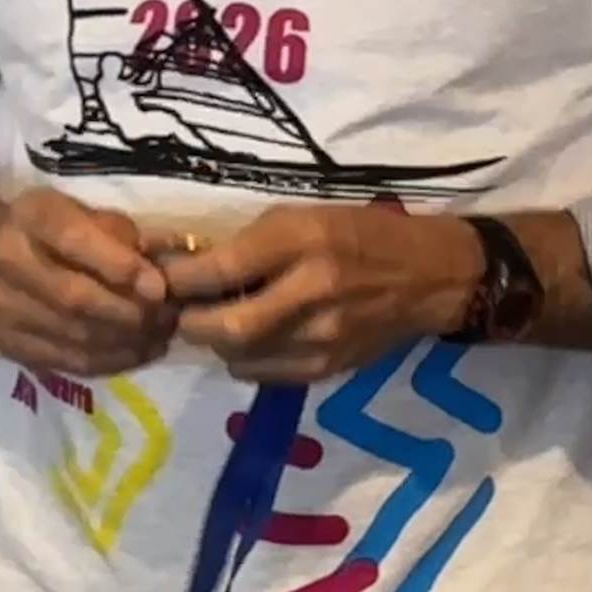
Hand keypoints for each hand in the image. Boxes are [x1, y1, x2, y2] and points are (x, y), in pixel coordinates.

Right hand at [0, 189, 178, 380]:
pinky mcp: (10, 344)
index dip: (118, 266)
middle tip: (167, 317)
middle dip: (129, 312)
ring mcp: (4, 308)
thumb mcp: (84, 212)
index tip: (158, 287)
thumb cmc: (53, 230)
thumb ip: (123, 234)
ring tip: (161, 336)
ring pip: (74, 334)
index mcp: (33, 216)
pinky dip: (110, 361)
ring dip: (126, 341)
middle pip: (73, 297)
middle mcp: (9, 260)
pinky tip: (140, 353)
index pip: (74, 240)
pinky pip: (67, 361)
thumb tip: (170, 260)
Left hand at [152, 205, 481, 383]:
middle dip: (190, 321)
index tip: (163, 277)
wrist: (427, 277)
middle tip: (182, 309)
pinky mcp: (326, 369)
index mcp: (303, 241)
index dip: (180, 279)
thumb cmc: (360, 234)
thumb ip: (250, 243)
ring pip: (237, 355)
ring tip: (216, 320)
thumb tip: (187, 264)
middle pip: (222, 326)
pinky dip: (245, 357)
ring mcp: (320, 338)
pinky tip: (254, 337)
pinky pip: (262, 373)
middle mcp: (311, 291)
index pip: (220, 269)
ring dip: (215, 341)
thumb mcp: (305, 218)